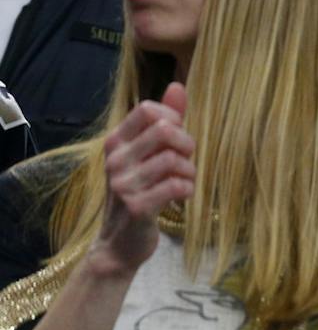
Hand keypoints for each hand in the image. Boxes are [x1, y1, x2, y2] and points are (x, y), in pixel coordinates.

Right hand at [88, 84, 192, 278]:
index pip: (147, 109)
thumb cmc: (139, 192)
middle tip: (185, 162)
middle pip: (165, 131)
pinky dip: (188, 190)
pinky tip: (181, 197)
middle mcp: (115, 159)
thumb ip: (164, 120)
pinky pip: (176, 186)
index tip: (176, 139)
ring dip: (189, 172)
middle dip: (187, 144)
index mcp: (116, 141)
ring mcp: (123, 183)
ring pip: (174, 160)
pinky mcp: (136, 206)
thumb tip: (178, 85)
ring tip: (183, 182)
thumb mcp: (147, 154)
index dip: (173, 120)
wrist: (119, 244)